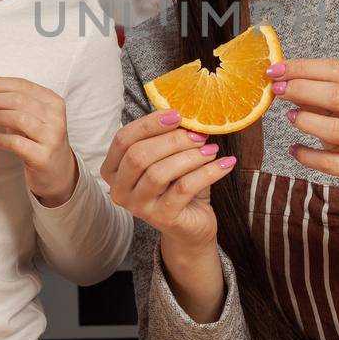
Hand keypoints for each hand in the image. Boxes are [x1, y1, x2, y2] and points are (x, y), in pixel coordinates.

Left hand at [0, 77, 77, 204]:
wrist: (58, 171)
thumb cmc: (39, 139)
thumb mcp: (35, 116)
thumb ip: (17, 102)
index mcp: (53, 101)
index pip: (22, 85)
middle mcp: (55, 117)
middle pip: (18, 99)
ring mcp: (51, 137)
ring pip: (19, 118)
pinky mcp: (43, 156)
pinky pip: (17, 143)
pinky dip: (2, 139)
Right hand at [102, 109, 233, 254]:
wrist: (190, 226)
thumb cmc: (177, 186)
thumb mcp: (168, 158)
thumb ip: (167, 138)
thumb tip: (186, 113)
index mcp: (113, 170)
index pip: (123, 139)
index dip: (149, 123)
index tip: (177, 114)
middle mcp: (119, 190)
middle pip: (139, 155)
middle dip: (172, 140)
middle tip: (199, 134)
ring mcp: (138, 207)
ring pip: (159, 173)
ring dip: (190, 155)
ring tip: (211, 149)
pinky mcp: (162, 218)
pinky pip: (184, 188)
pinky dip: (208, 171)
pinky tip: (224, 163)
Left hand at [272, 58, 338, 213]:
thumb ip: (318, 96)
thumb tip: (283, 80)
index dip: (304, 68)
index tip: (276, 69)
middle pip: (338, 95)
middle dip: (302, 89)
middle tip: (277, 90)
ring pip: (336, 129)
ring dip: (306, 120)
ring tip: (289, 116)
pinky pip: (330, 162)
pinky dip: (307, 155)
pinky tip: (294, 150)